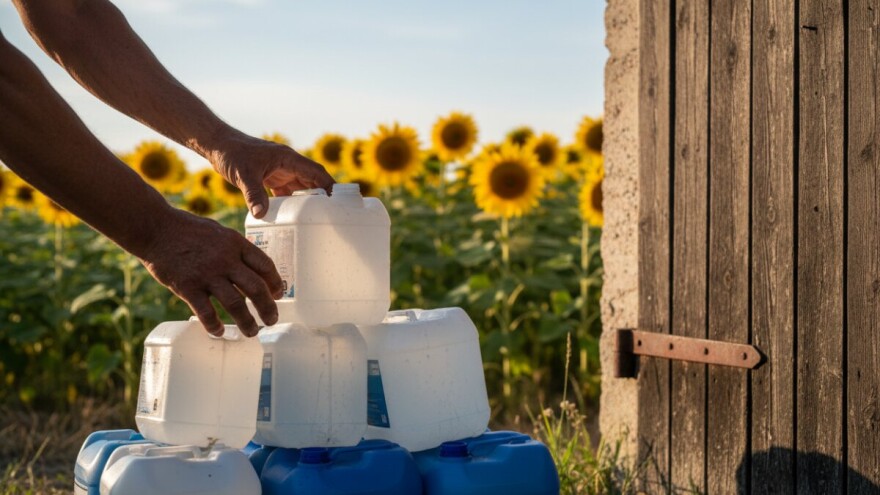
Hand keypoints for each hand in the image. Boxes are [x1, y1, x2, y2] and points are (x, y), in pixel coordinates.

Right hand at [139, 208, 283, 336]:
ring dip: (247, 322)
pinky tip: (219, 332)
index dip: (275, 283)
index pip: (265, 265)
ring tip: (252, 332)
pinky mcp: (188, 287)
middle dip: (268, 308)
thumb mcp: (219, 232)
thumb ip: (235, 249)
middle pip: (256, 288)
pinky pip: (206, 312)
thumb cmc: (187, 229)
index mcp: (236, 243)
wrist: (155, 228)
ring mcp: (207, 274)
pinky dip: (214, 325)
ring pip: (235, 304)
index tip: (278, 294)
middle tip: (272, 320)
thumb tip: (252, 267)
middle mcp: (225, 259)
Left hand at [205, 128, 334, 217]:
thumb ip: (253, 194)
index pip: (316, 172)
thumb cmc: (232, 153)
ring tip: (317, 220)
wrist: (217, 146)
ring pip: (301, 188)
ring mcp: (280, 171)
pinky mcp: (271, 178)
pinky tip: (293, 219)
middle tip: (332, 216)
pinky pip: (287, 193)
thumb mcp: (243, 174)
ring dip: (308, 202)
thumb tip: (261, 215)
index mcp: (288, 158)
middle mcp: (288, 164)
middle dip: (322, 197)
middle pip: (312, 181)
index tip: (339, 201)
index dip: (329, 185)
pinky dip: (291, 205)